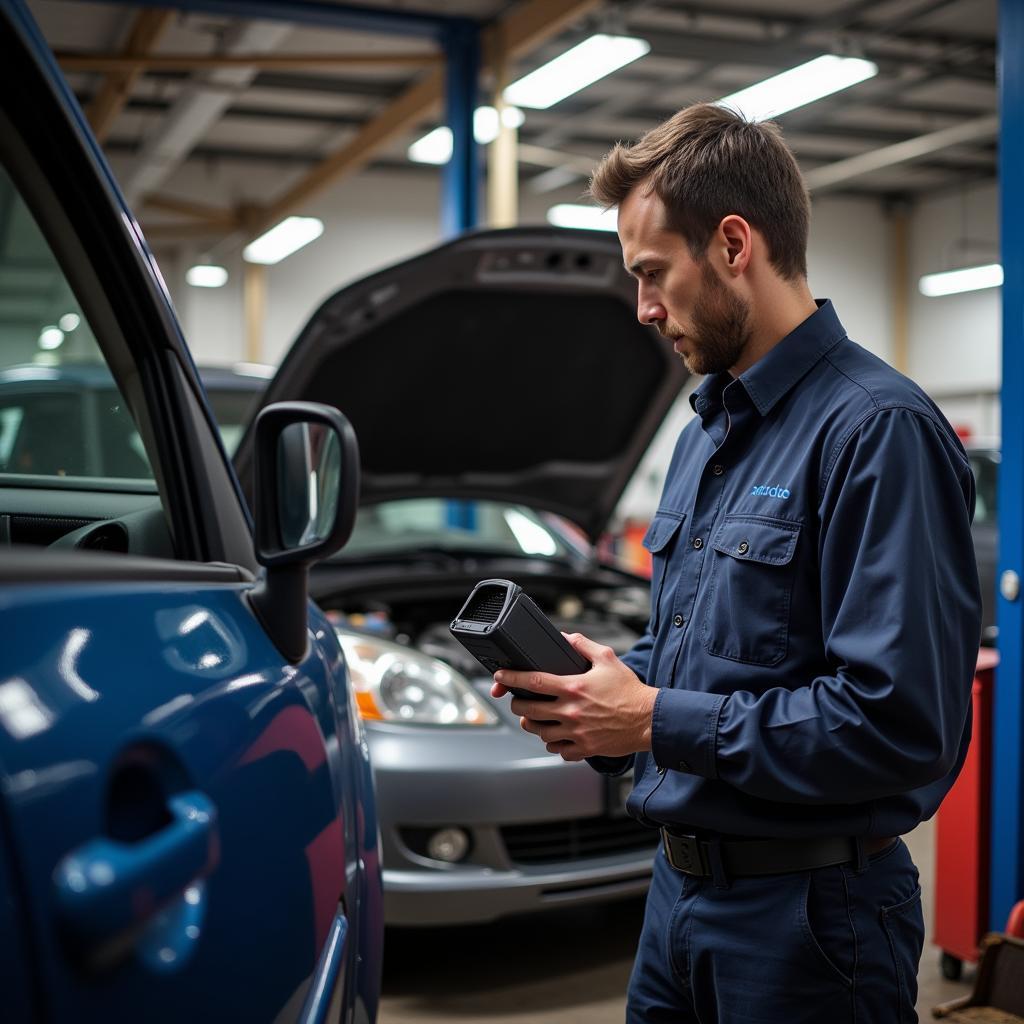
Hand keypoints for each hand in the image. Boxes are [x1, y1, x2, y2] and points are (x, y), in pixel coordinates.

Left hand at [490, 633, 655, 761]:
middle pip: (528, 710)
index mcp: (573, 687)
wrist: (649, 719)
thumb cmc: (630, 690)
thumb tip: (566, 637)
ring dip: (532, 724)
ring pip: (539, 732)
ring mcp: (576, 732)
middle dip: (517, 704)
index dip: (511, 678)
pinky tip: (556, 735)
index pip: (532, 682)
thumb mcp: (607, 659)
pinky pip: (557, 750)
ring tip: (534, 718)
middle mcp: (571, 711)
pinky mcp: (584, 748)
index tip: (500, 676)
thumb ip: (583, 646)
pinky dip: (553, 743)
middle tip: (518, 701)